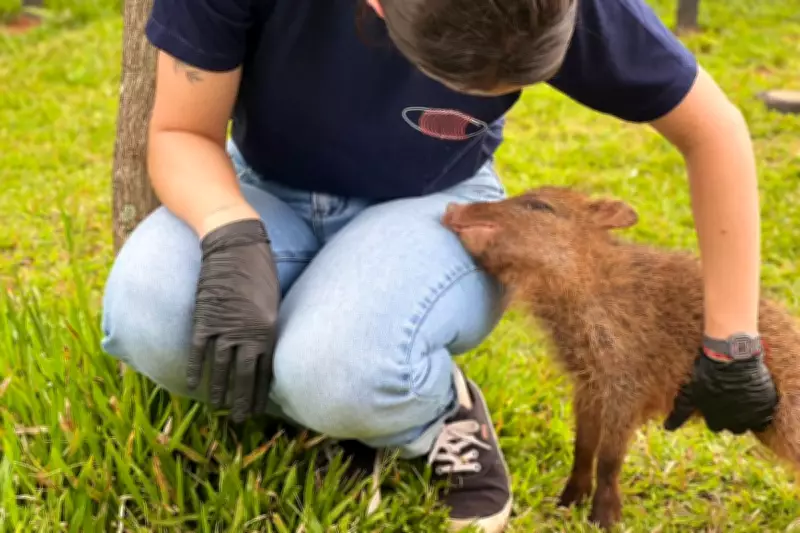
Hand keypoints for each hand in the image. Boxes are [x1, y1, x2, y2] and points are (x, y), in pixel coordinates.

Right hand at [188, 218, 279, 422]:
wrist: (236, 245)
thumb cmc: (260, 269)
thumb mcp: (273, 301)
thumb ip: (268, 326)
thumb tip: (265, 348)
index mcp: (268, 330)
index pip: (265, 370)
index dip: (261, 392)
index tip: (259, 409)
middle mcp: (248, 333)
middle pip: (244, 375)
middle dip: (242, 400)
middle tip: (240, 419)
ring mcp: (225, 327)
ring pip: (221, 367)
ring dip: (219, 389)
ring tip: (219, 407)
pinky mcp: (205, 318)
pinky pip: (198, 350)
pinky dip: (195, 368)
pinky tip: (193, 384)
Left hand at [664, 339, 777, 434]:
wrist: (730, 356)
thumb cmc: (705, 373)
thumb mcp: (688, 394)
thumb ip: (680, 414)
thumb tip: (666, 428)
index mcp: (716, 421)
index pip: (715, 426)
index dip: (714, 414)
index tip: (714, 402)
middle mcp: (736, 422)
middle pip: (735, 427)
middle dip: (731, 417)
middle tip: (728, 399)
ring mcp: (753, 414)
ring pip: (752, 423)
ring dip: (747, 415)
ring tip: (741, 399)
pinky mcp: (767, 403)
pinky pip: (766, 413)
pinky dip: (761, 408)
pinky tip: (753, 396)